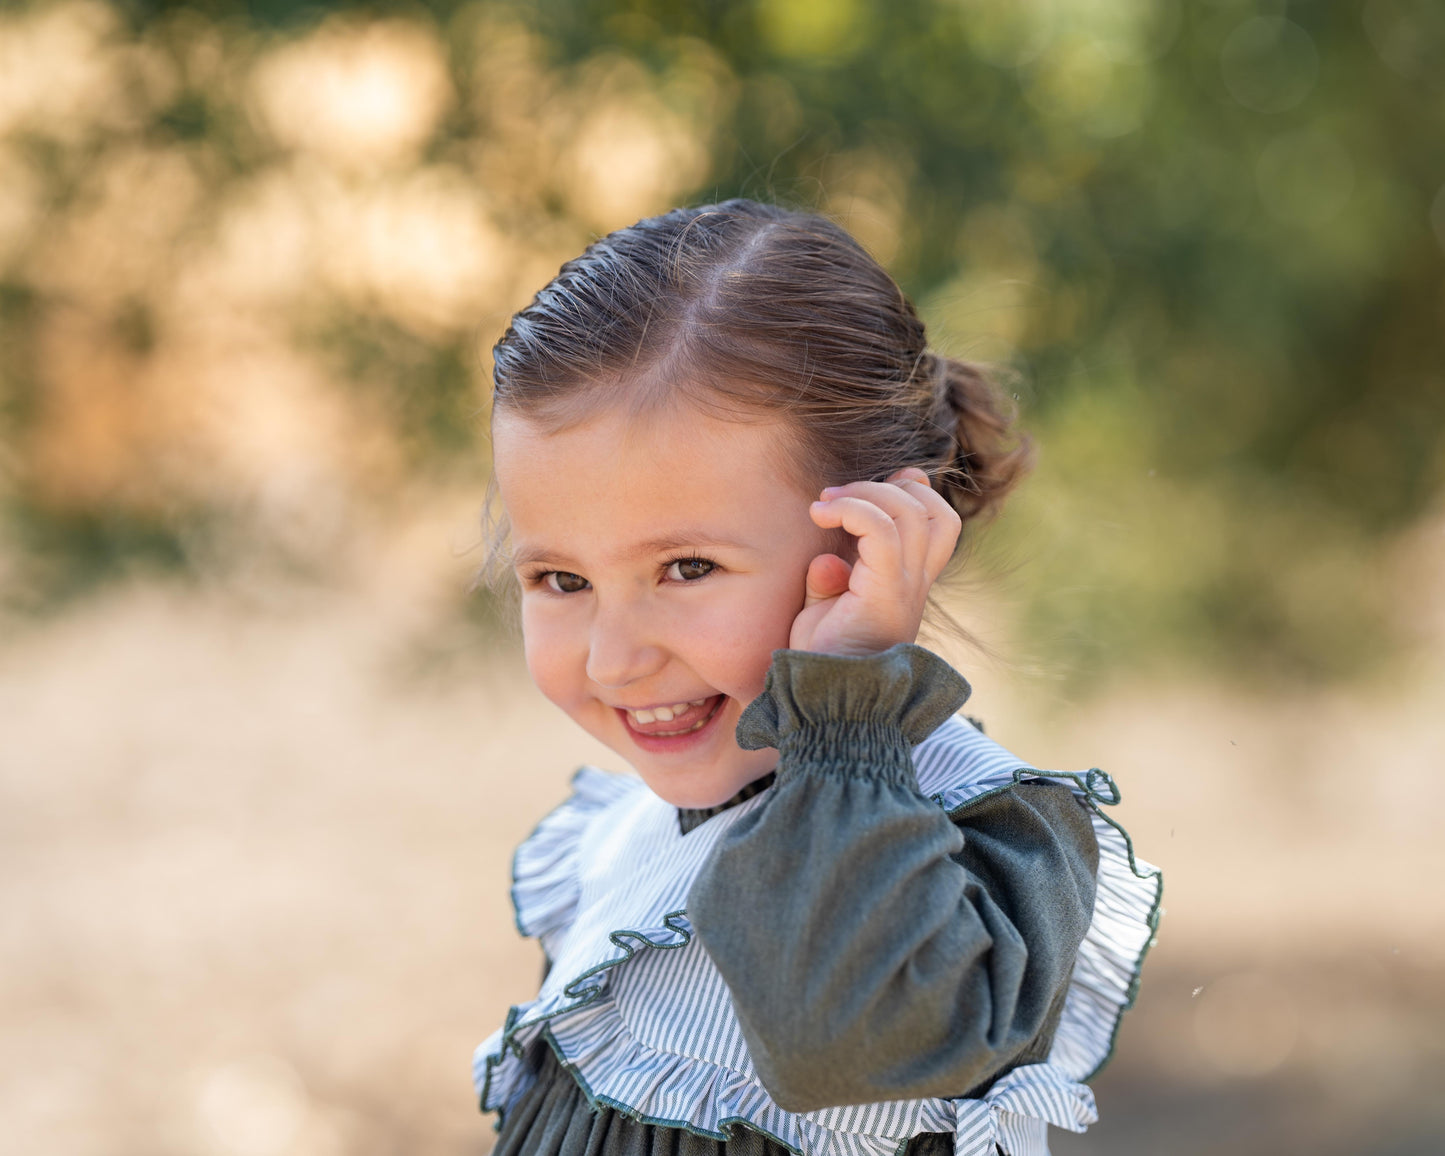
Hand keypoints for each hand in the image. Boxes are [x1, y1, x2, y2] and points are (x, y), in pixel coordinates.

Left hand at [790, 468, 962, 656]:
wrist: (826, 705)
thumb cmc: (820, 664)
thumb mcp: (821, 615)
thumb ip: (829, 583)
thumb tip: (829, 558)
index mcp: (907, 586)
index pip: (938, 525)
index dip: (915, 492)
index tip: (869, 488)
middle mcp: (915, 586)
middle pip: (934, 513)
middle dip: (888, 487)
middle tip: (835, 496)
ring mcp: (905, 590)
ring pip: (912, 513)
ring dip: (865, 493)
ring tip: (825, 504)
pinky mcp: (884, 594)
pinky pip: (882, 531)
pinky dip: (852, 510)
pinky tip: (820, 514)